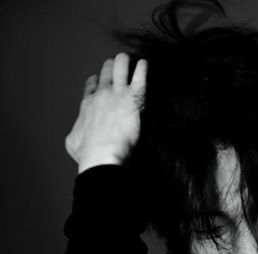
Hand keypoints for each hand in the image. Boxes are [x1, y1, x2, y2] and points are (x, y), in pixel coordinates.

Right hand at [65, 52, 146, 173]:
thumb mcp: (73, 142)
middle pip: (106, 74)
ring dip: (123, 62)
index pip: (91, 87)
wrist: (102, 152)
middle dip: (110, 67)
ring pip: (120, 68)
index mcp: (88, 105)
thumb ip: (78, 134)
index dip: (96, 82)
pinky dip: (141, 69)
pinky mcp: (133, 98)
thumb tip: (79, 136)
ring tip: (127, 58)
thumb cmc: (88, 152)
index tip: (99, 80)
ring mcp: (117, 94)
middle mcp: (101, 95)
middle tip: (115, 63)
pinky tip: (144, 63)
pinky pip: (139, 77)